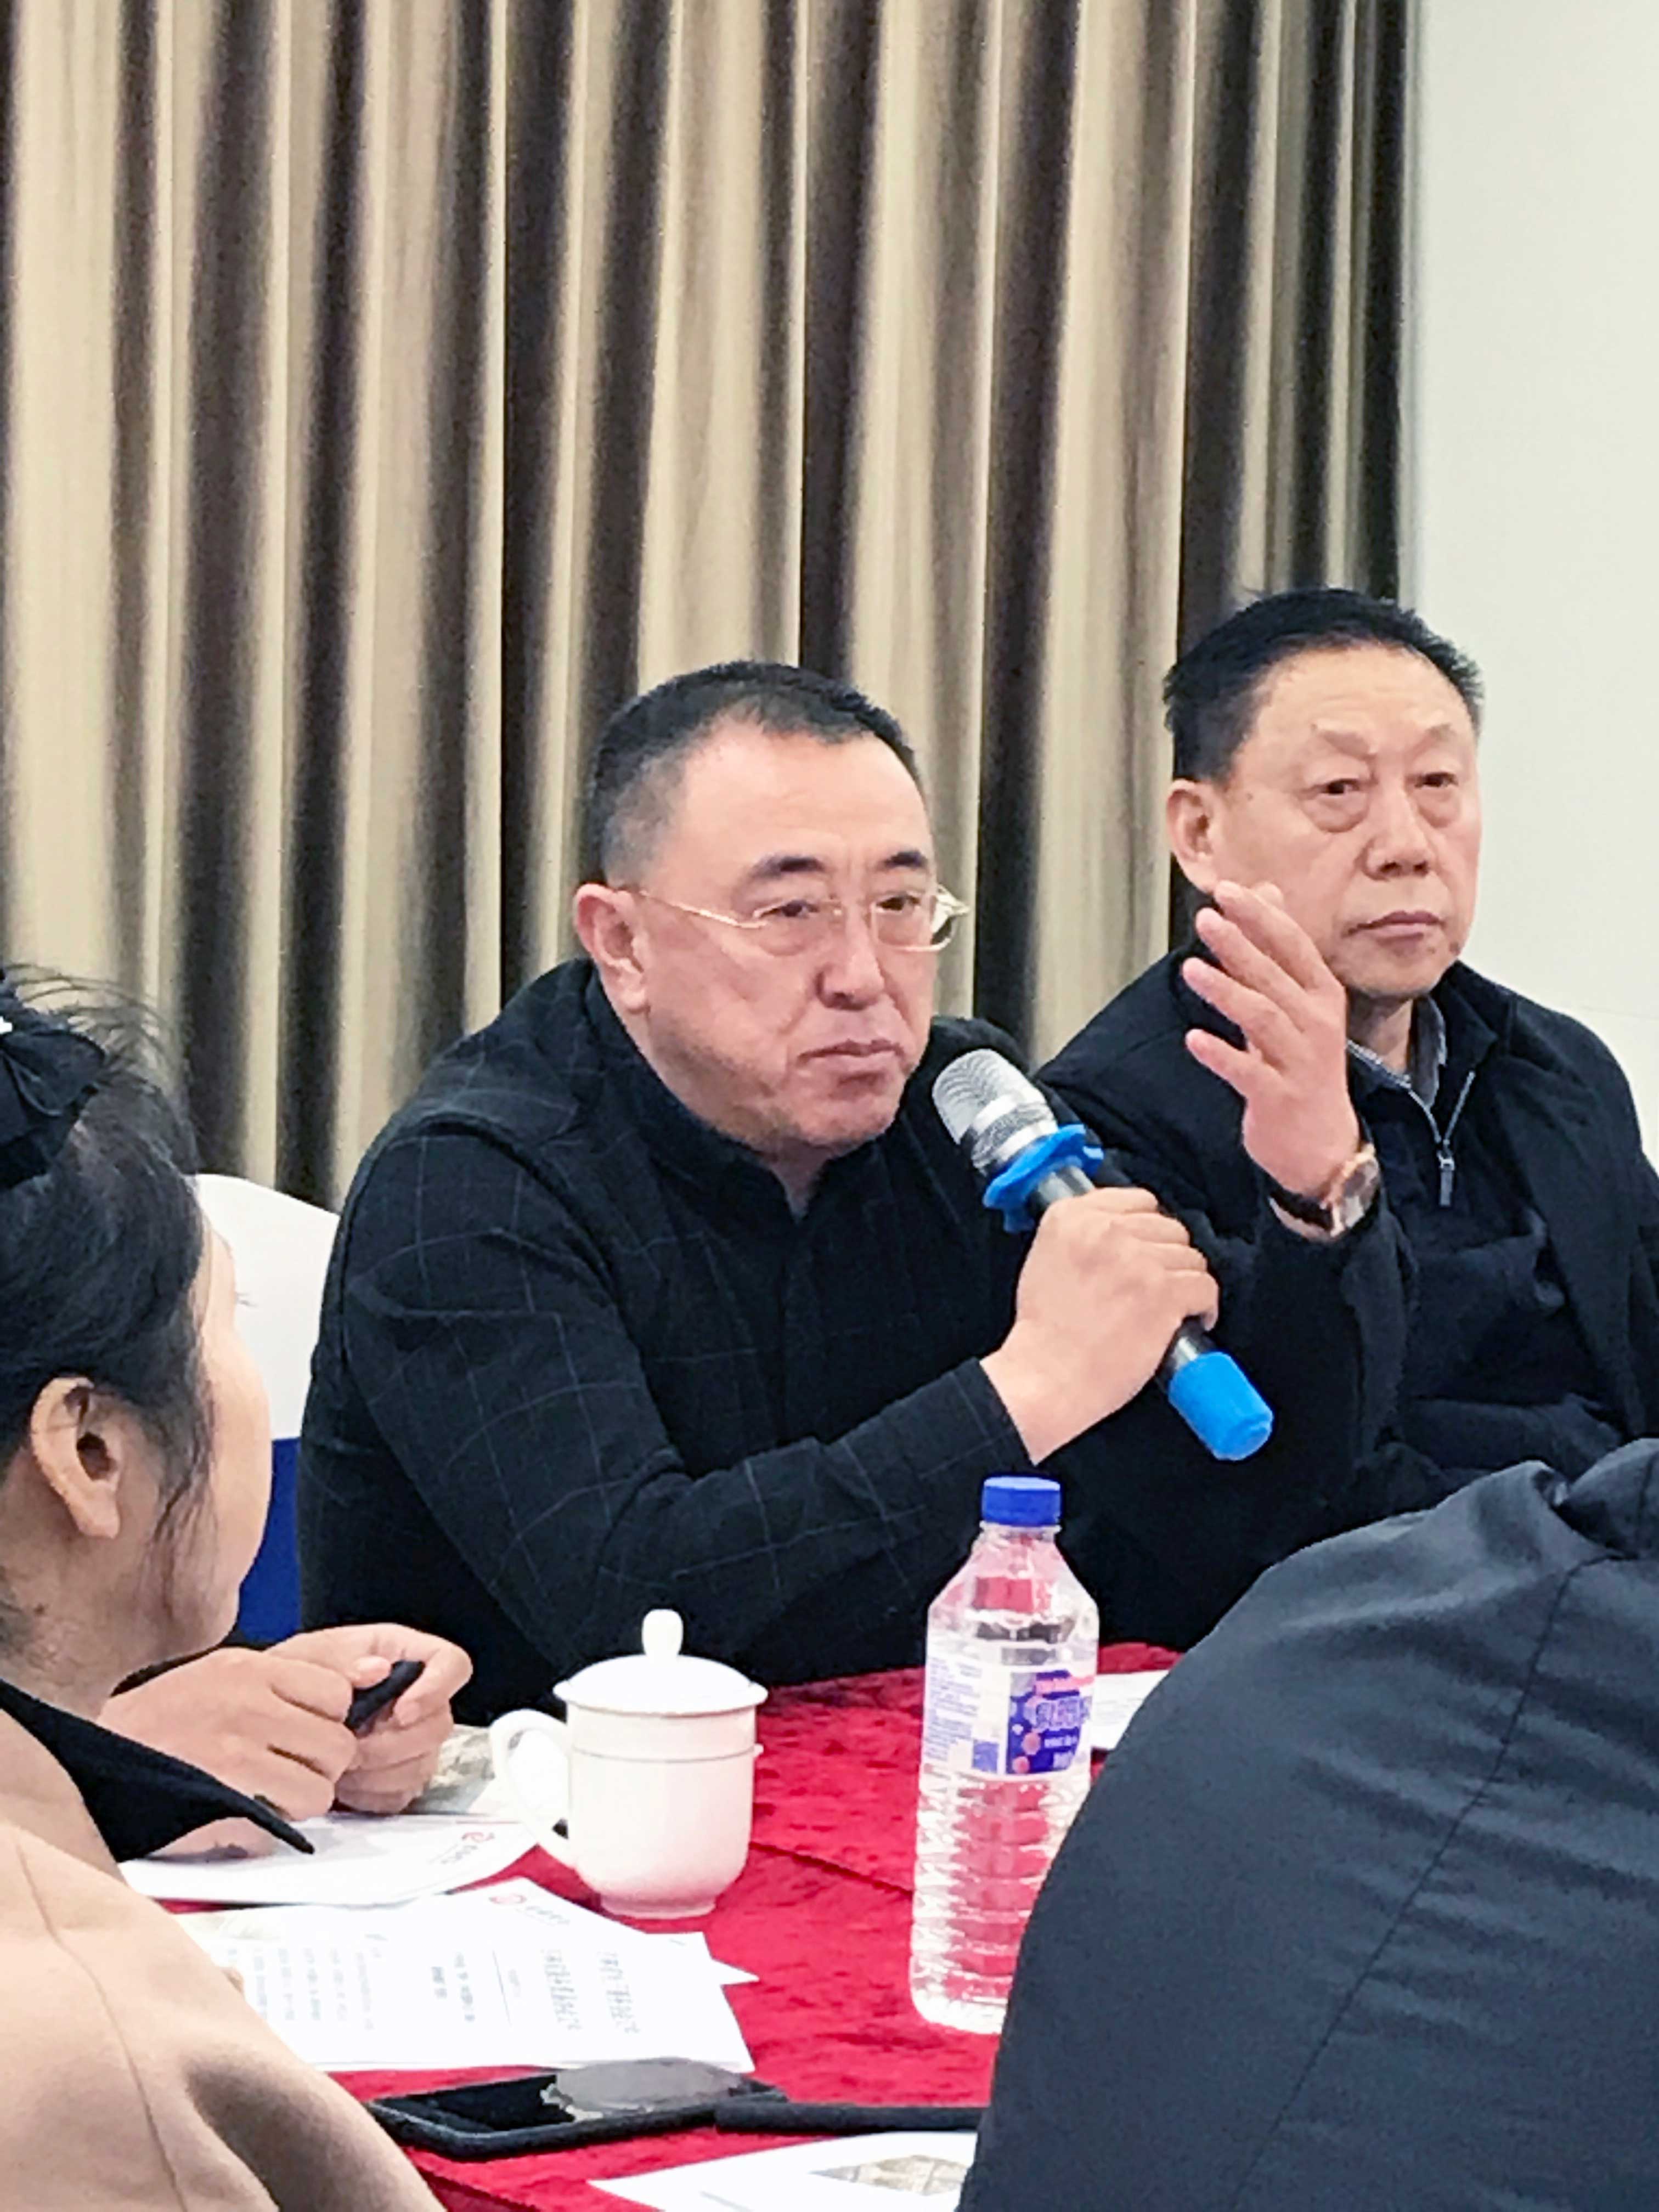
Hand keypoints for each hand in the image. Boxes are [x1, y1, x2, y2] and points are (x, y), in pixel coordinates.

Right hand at [105, 1644, 358, 1823]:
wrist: (100, 1757)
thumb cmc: (166, 1718)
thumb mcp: (228, 1674)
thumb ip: (298, 1676)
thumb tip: (380, 1671)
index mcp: (251, 1669)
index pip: (338, 1693)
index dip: (329, 1719)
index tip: (305, 1730)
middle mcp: (247, 1707)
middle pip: (338, 1745)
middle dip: (321, 1764)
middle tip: (288, 1767)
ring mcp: (234, 1757)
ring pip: (319, 1791)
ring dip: (300, 1800)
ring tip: (266, 1790)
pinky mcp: (222, 1804)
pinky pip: (283, 1826)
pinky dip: (270, 1828)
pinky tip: (245, 1811)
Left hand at [277, 1624, 472, 1813]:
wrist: (275, 1713)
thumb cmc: (297, 1674)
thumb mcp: (310, 1655)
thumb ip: (343, 1660)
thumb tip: (379, 1669)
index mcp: (405, 1654)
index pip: (452, 1665)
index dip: (437, 1689)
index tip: (401, 1711)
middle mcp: (419, 1697)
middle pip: (440, 1725)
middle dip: (392, 1744)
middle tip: (350, 1747)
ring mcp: (413, 1741)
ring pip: (422, 1765)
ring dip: (378, 1772)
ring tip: (338, 1765)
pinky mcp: (399, 1777)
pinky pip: (401, 1794)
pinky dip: (370, 1794)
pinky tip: (343, 1783)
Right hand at [982, 1187, 1218, 1461]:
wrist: (1047, 1377)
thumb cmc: (1044, 1332)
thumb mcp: (1045, 1259)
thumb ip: (1081, 1235)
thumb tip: (1124, 1232)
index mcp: (1071, 1217)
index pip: (1138, 1200)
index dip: (1148, 1229)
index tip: (1147, 1250)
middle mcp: (1105, 1230)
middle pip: (1169, 1227)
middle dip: (1168, 1257)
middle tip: (1157, 1285)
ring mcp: (1137, 1260)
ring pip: (1191, 1257)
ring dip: (1186, 1283)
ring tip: (1173, 1307)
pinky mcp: (1163, 1293)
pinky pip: (1205, 1287)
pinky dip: (1204, 1307)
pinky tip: (1190, 1320)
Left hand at [1181, 881, 1361, 1197]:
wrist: (1323, 1146)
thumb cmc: (1301, 1065)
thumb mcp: (1294, 1005)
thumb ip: (1273, 951)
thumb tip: (1263, 893)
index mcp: (1322, 996)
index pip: (1294, 946)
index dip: (1261, 917)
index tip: (1228, 890)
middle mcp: (1317, 1024)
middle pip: (1276, 977)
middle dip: (1241, 944)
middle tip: (1205, 918)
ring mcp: (1301, 1062)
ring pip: (1262, 1019)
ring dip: (1226, 992)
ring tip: (1190, 969)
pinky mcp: (1280, 1098)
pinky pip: (1248, 1072)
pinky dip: (1221, 1055)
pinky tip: (1194, 1039)